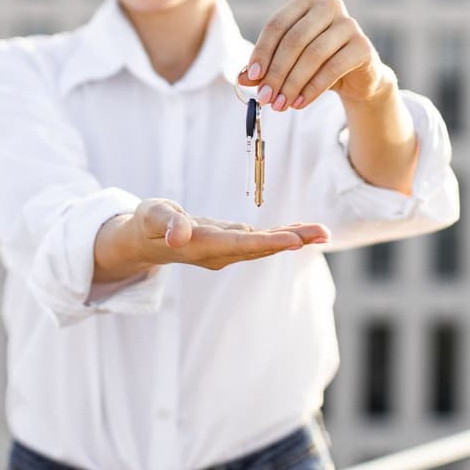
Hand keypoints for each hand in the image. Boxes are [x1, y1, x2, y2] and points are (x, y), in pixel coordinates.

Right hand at [129, 199, 329, 270]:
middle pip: (261, 247)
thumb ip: (167, 223)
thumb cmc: (147, 223)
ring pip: (265, 245)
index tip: (294, 242)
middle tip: (323, 233)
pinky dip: (283, 235)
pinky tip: (302, 232)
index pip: (240, 244)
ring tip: (323, 232)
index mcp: (202, 245)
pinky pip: (262, 241)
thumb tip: (179, 236)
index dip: (267, 243)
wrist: (146, 240)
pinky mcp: (231, 244)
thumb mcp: (152, 216)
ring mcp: (227, 251)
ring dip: (295, 238)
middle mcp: (220, 253)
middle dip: (293, 240)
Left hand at [237, 0, 391, 110]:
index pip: (277, 25)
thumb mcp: (288, 64)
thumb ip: (265, 68)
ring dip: (292, 84)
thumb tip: (241, 79)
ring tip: (280, 104)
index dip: (262, 52)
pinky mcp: (363, 46)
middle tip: (265, 98)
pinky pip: (333, 68)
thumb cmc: (317, 64)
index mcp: (305, 1)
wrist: (356, 78)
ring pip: (313, 55)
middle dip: (276, 72)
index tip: (252, 77)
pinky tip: (299, 103)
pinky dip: (312, 89)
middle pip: (294, 40)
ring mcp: (349, 24)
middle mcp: (328, 6)